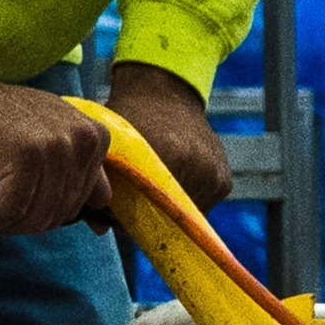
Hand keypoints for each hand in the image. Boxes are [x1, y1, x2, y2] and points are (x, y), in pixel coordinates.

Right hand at [0, 19, 124, 236]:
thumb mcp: (47, 141)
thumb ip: (76, 176)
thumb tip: (101, 231)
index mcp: (95, 137)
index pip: (90, 202)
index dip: (53, 212)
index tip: (23, 207)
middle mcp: (83, 139)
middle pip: (61, 213)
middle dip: (23, 222)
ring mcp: (55, 145)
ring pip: (35, 215)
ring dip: (0, 224)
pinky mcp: (25, 154)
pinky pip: (10, 210)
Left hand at [100, 62, 232, 211]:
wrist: (166, 94)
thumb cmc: (131, 119)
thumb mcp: (113, 144)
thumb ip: (103, 183)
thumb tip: (101, 229)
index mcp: (170, 152)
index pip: (144, 207)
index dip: (126, 213)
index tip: (114, 204)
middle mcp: (199, 165)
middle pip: (166, 215)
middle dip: (146, 213)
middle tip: (131, 196)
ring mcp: (214, 176)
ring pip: (183, 215)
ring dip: (166, 210)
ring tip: (152, 186)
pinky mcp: (223, 183)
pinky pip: (199, 208)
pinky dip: (182, 202)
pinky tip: (172, 181)